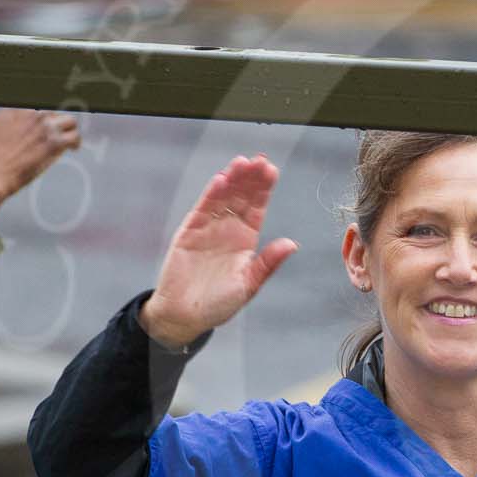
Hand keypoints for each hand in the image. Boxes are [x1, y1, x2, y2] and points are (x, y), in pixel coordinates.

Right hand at [0, 108, 82, 220]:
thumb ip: (11, 118)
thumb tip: (20, 118)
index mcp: (17, 108)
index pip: (40, 105)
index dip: (44, 116)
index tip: (46, 124)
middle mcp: (32, 114)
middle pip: (55, 111)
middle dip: (57, 123)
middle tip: (58, 134)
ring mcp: (44, 127)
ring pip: (69, 121)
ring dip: (70, 131)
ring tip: (69, 141)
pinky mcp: (54, 143)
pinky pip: (74, 137)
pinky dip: (75, 143)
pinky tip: (73, 149)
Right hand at [138, 155, 297, 348]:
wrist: (185, 316)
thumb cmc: (218, 303)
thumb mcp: (248, 284)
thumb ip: (267, 263)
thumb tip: (291, 244)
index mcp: (245, 240)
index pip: (257, 208)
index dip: (264, 189)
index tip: (271, 170)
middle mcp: (228, 229)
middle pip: (241, 197)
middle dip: (250, 178)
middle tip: (259, 160)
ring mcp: (208, 229)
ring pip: (223, 198)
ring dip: (232, 180)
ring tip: (241, 163)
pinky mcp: (189, 232)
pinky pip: (202, 210)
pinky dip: (210, 195)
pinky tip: (221, 180)